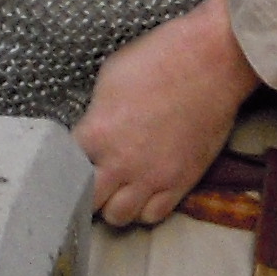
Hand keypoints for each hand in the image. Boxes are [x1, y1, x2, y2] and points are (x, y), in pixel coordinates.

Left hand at [74, 0, 259, 225]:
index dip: (65, 161)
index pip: (64, 164)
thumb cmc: (161, 59)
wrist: (213, 62)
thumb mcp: (111, 78)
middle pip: (87, 200)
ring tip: (117, 189)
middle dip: (84, 191)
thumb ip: (97, 113)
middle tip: (91, 179)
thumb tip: (93, 128)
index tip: (73, 157)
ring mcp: (152, 177)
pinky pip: (154, 215)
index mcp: (98, 132)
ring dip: (113, 205)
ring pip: (119, 216)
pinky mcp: (181, 182)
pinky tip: (144, 192)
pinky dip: (144, 209)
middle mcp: (121, 162)